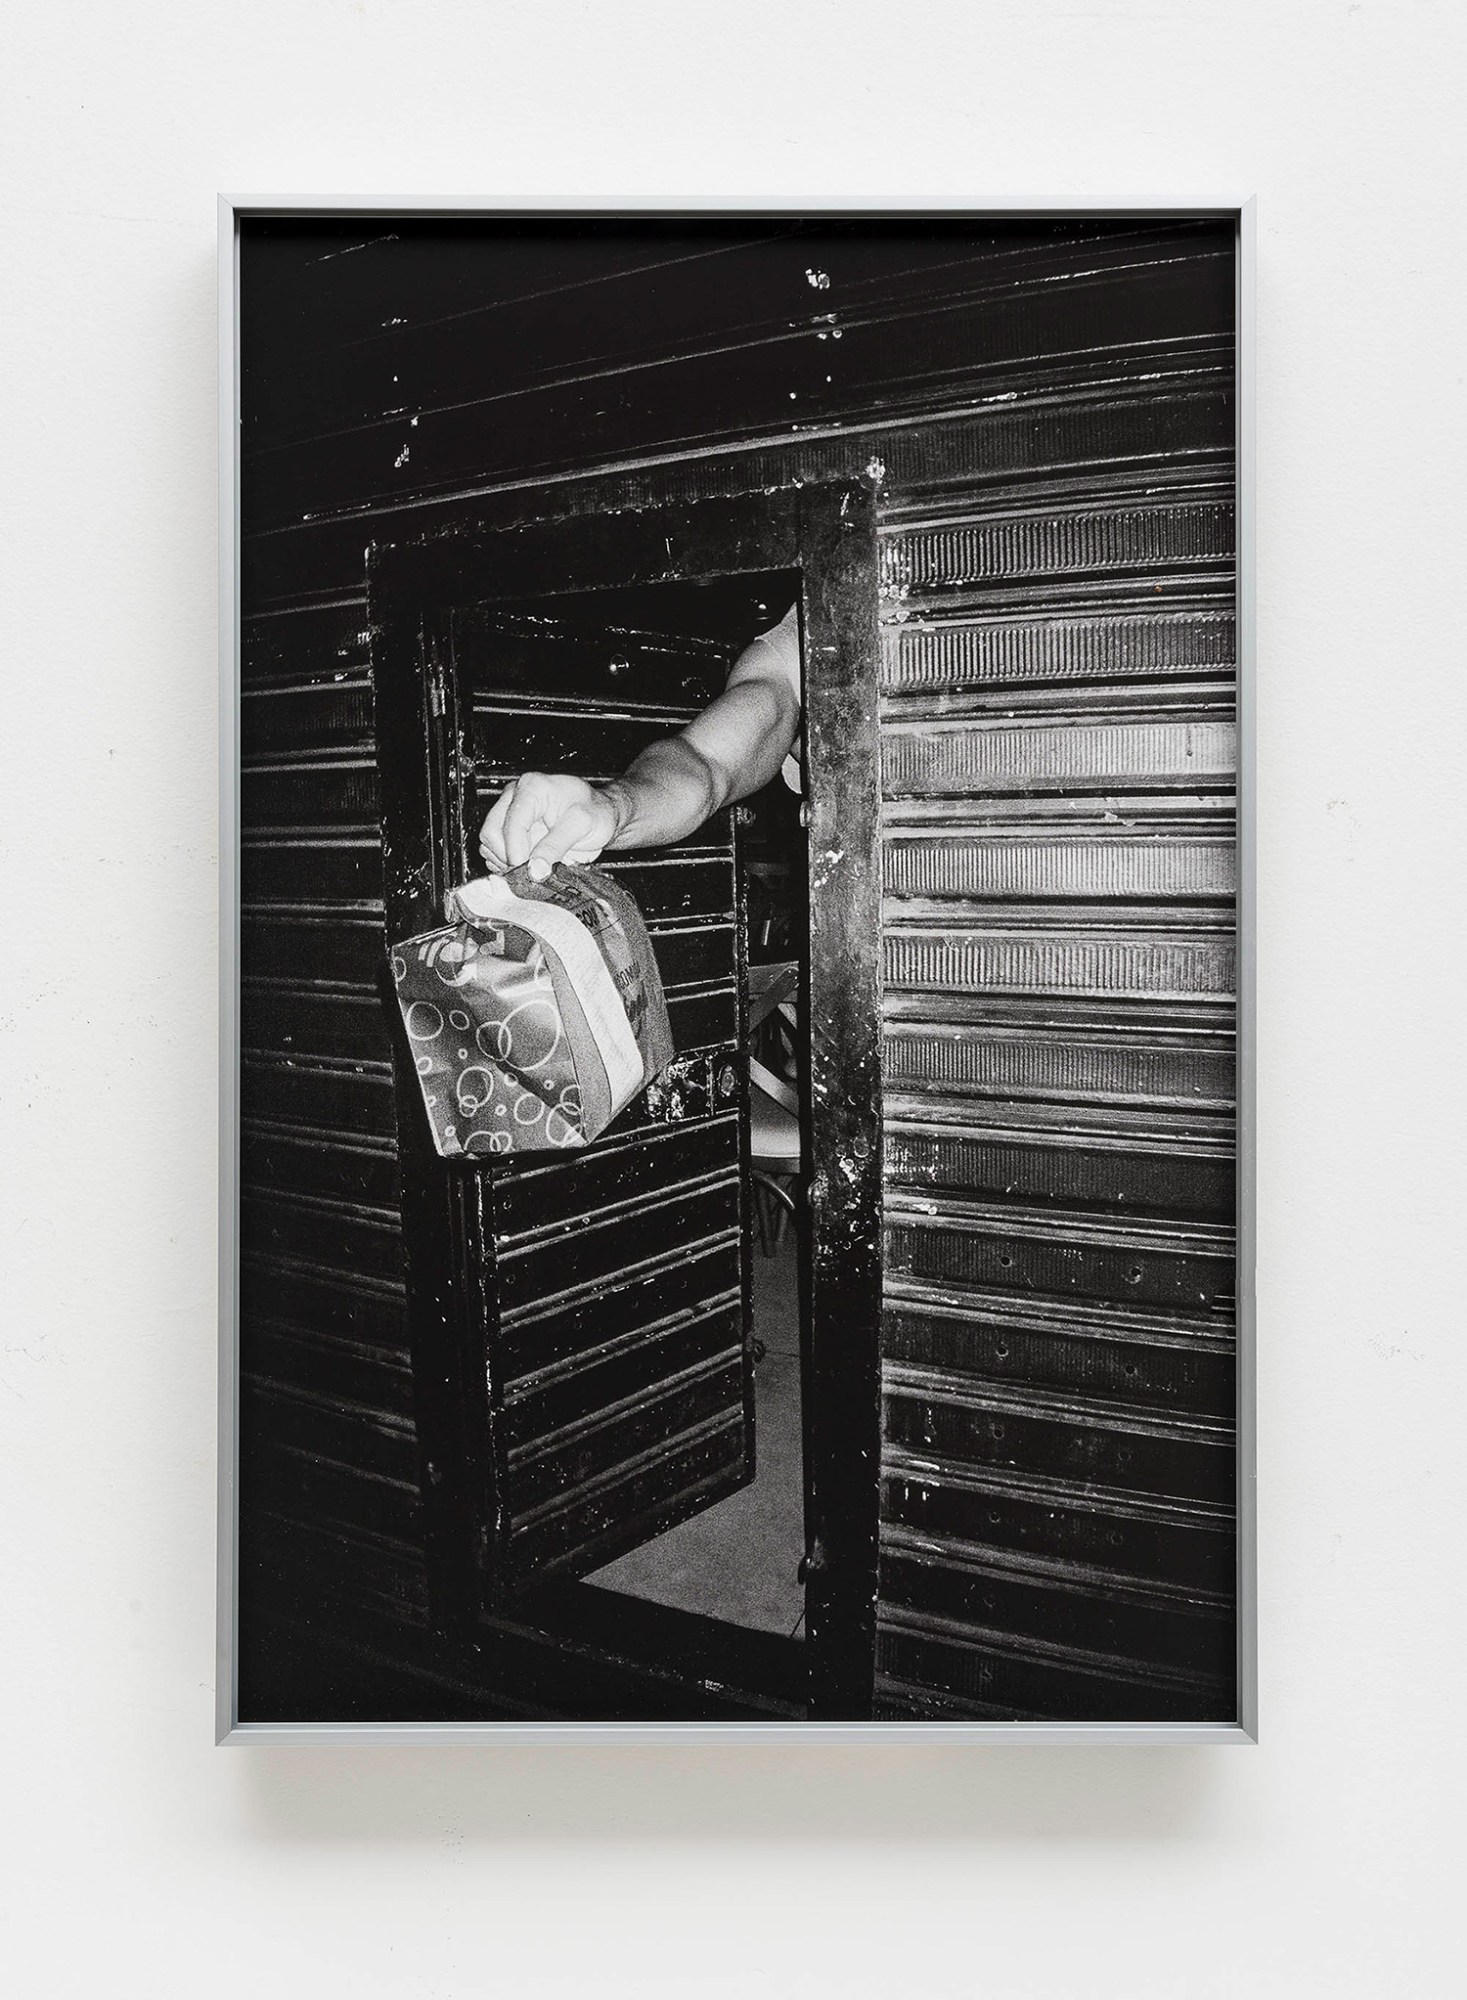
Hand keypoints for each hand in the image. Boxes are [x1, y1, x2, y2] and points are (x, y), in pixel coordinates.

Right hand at [478, 772, 622, 878]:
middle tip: (531, 871)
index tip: (530, 871)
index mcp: (532, 788)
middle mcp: (515, 797)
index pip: (512, 824)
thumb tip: (535, 868)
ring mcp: (509, 813)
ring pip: (489, 844)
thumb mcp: (583, 825)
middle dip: (508, 857)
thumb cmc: (596, 812)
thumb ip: (557, 845)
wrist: (602, 815)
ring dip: (506, 862)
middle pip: (491, 833)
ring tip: (533, 866)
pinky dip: (506, 864)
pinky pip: (494, 851)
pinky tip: (527, 865)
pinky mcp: (509, 829)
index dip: (517, 852)